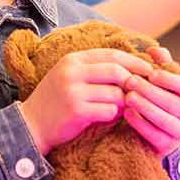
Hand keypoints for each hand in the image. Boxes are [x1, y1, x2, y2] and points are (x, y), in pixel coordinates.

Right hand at [18, 49, 154, 153]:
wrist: (31, 125)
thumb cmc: (56, 101)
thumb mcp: (70, 77)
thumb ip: (94, 69)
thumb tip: (130, 67)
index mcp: (73, 60)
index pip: (111, 54)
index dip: (134, 61)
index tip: (149, 70)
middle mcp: (72, 72)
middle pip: (116, 71)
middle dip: (134, 81)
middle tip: (143, 91)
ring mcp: (73, 91)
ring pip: (115, 93)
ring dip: (124, 102)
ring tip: (123, 107)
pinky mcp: (76, 111)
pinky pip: (108, 110)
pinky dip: (114, 114)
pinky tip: (109, 117)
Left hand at [123, 48, 179, 153]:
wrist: (160, 128)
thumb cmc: (162, 97)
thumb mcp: (163, 79)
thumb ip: (161, 63)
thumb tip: (154, 50)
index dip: (169, 80)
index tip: (151, 73)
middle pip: (172, 102)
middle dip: (149, 91)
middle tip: (130, 81)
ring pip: (163, 119)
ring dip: (144, 107)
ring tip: (128, 96)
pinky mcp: (167, 145)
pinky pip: (154, 135)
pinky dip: (140, 124)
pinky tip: (127, 113)